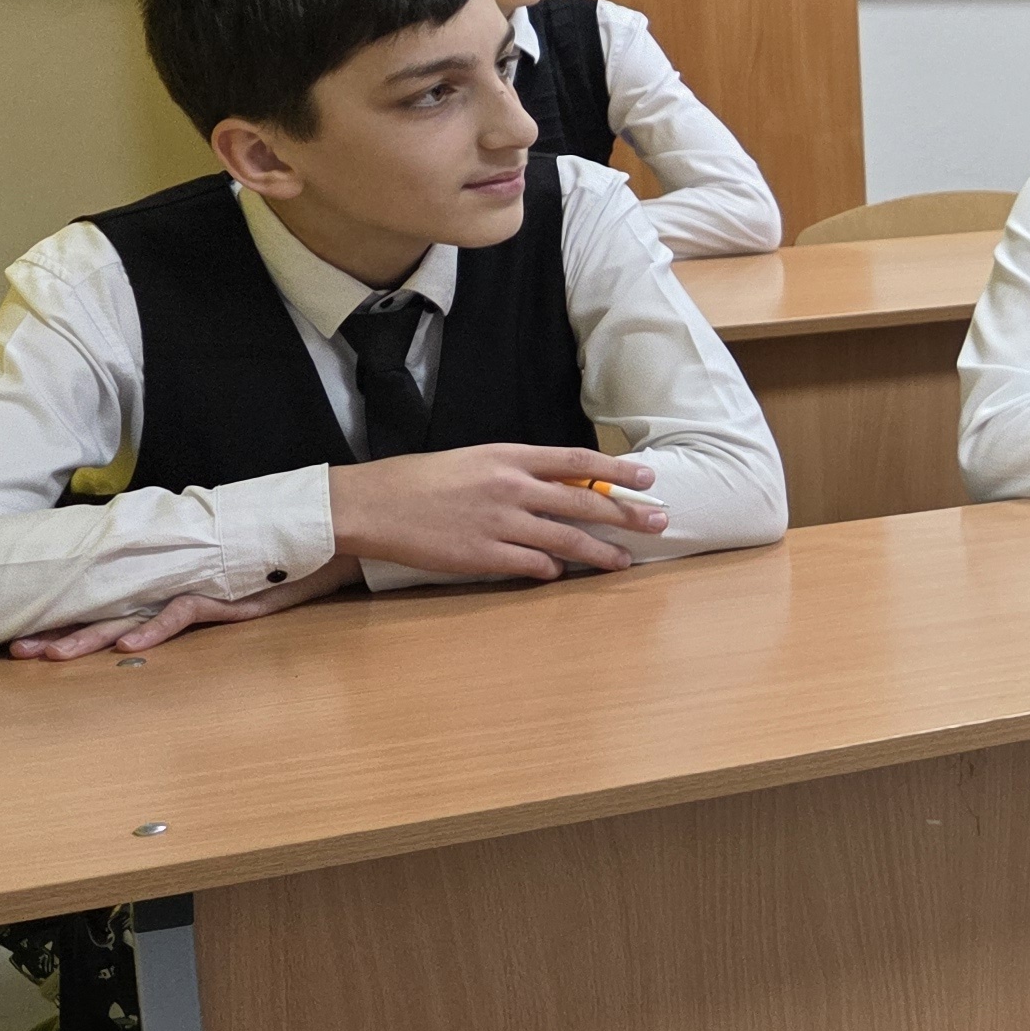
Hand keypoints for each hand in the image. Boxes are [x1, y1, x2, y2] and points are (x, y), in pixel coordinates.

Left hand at [10, 555, 357, 658]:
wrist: (319, 534)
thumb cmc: (273, 560)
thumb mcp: (224, 581)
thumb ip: (192, 592)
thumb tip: (157, 608)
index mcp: (168, 583)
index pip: (109, 603)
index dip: (69, 620)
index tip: (30, 637)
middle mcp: (172, 584)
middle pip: (106, 612)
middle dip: (60, 632)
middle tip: (18, 651)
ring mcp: (195, 589)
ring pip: (131, 616)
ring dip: (90, 636)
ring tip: (51, 654)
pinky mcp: (224, 596)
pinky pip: (182, 614)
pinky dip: (156, 630)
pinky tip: (128, 647)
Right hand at [326, 446, 666, 579]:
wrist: (371, 504)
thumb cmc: (419, 480)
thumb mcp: (474, 460)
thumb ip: (517, 471)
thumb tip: (559, 483)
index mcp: (508, 457)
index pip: (577, 461)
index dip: (617, 471)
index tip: (648, 479)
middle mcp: (510, 487)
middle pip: (584, 501)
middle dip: (627, 514)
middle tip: (659, 522)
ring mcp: (499, 523)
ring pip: (567, 539)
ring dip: (601, 552)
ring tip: (624, 561)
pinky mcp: (482, 556)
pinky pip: (532, 564)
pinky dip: (551, 569)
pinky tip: (560, 573)